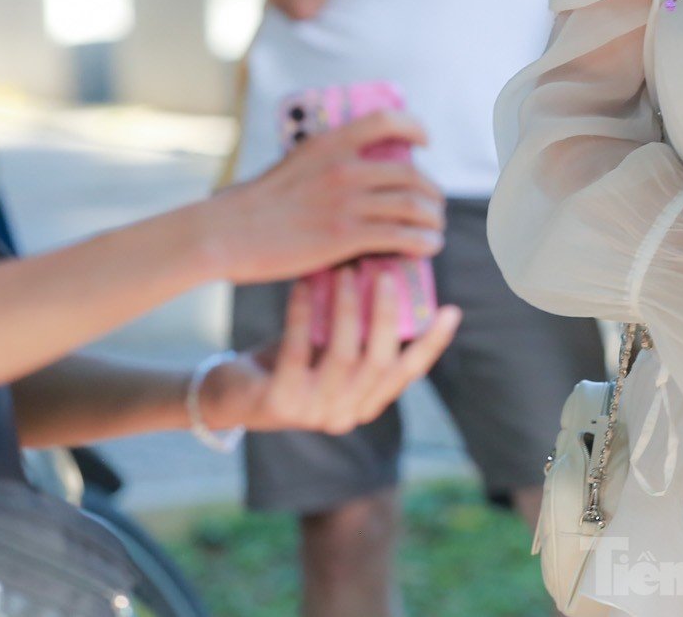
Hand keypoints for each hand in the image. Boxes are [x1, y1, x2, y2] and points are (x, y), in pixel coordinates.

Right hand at [202, 111, 444, 283]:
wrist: (225, 233)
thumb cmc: (251, 206)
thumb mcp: (290, 166)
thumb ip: (321, 166)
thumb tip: (346, 176)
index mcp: (328, 144)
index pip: (385, 121)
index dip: (413, 127)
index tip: (425, 141)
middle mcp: (344, 168)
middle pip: (409, 173)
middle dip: (430, 191)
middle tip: (433, 205)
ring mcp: (346, 201)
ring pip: (411, 205)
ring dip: (431, 219)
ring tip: (434, 230)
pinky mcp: (345, 235)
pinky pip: (400, 236)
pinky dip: (423, 241)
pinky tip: (428, 247)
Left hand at [202, 270, 461, 435]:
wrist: (231, 394)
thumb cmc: (289, 362)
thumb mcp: (329, 348)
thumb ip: (358, 327)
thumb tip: (388, 269)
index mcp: (366, 403)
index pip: (408, 373)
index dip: (432, 343)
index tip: (451, 310)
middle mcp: (346, 414)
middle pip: (379, 363)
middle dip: (386, 315)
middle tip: (388, 274)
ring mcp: (313, 413)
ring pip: (344, 357)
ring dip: (348, 310)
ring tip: (347, 272)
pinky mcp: (280, 404)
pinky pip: (299, 351)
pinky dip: (304, 314)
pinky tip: (304, 284)